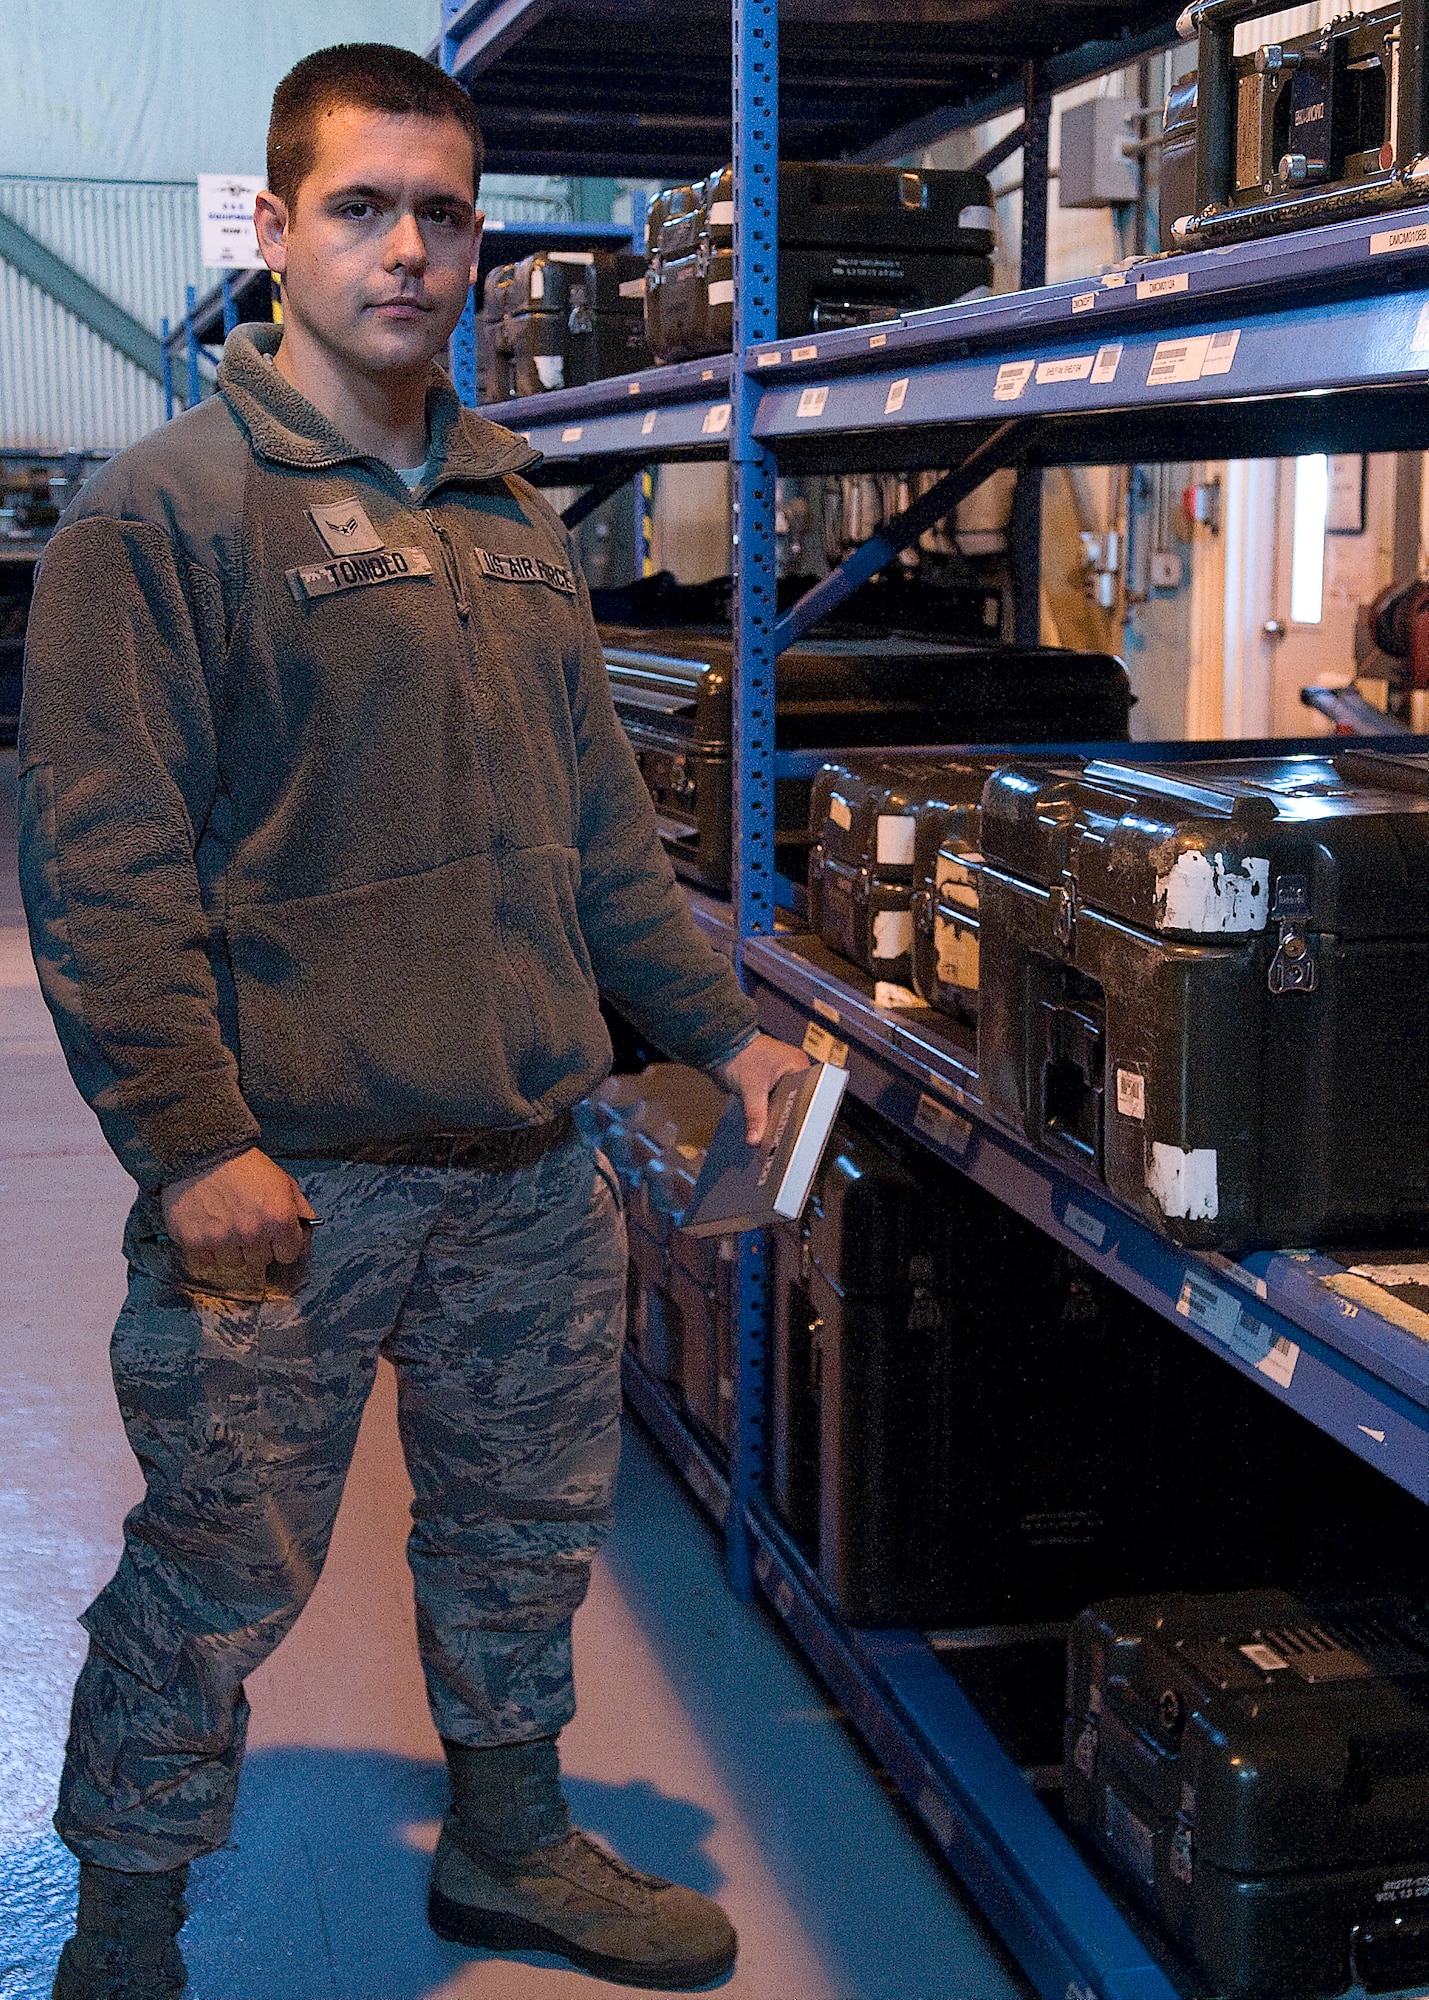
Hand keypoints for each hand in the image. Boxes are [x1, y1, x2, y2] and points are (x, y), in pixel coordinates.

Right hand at [161, 1147, 316, 1283]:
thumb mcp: (283, 1181)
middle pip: (261, 1262)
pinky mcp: (194, 1242)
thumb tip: (308, 1230)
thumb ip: (300, 1209)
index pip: (288, 1256)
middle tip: (247, 1224)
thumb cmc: (245, 1166)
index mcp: (278, 1220)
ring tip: (226, 1223)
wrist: (204, 1153)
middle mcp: (252, 1234)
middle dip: (257, 1247)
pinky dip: (208, 1248)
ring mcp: (221, 1240)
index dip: (283, 1245)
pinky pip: (207, 1260)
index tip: (276, 1238)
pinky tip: (208, 1226)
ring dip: (232, 1249)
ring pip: (234, 1263)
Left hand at [716, 1032, 810, 1145]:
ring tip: (778, 1136)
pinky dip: (771, 1113)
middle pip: (798, 1102)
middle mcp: (795, 1071)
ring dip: (779, 1117)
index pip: (809, 1094)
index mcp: (799, 1065)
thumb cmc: (740, 1055)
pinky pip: (776, 1103)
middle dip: (789, 1118)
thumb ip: (755, 1115)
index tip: (796, 1131)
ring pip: (786, 1104)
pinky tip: (769, 1126)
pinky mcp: (772, 1084)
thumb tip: (756, 1139)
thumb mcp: (751, 1088)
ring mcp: (784, 1078)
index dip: (802, 1114)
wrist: (722, 1045)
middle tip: (785, 1137)